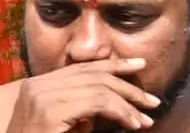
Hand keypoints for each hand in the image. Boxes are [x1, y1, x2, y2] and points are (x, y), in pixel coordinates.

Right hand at [6, 58, 161, 132]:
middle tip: (152, 100)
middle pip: (91, 74)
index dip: (111, 64)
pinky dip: (120, 112)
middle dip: (127, 85)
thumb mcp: (63, 124)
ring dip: (128, 104)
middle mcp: (38, 86)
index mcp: (37, 86)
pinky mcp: (50, 111)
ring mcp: (41, 97)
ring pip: (97, 88)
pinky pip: (95, 103)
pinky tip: (132, 123)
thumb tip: (110, 103)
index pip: (80, 68)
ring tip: (145, 119)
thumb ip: (78, 109)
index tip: (137, 65)